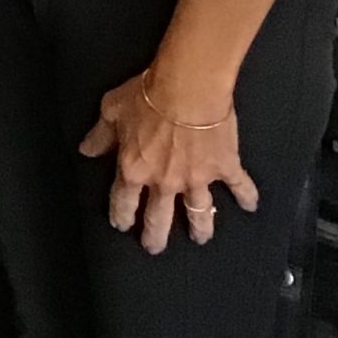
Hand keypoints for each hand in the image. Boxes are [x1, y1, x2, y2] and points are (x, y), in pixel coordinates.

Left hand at [80, 67, 257, 251]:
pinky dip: (247, 197)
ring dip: (200, 228)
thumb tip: (86, 150)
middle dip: (155, 236)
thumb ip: (100, 135)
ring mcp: (197, 178)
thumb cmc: (147, 96)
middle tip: (155, 248)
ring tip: (201, 238)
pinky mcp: (224, 168)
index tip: (122, 225)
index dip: (121, 215)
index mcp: (134, 169)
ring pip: (198, 213)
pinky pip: (239, 186)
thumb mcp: (111, 111)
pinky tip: (251, 206)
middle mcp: (165, 181)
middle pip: (159, 217)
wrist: (187, 89)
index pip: (124, 200)